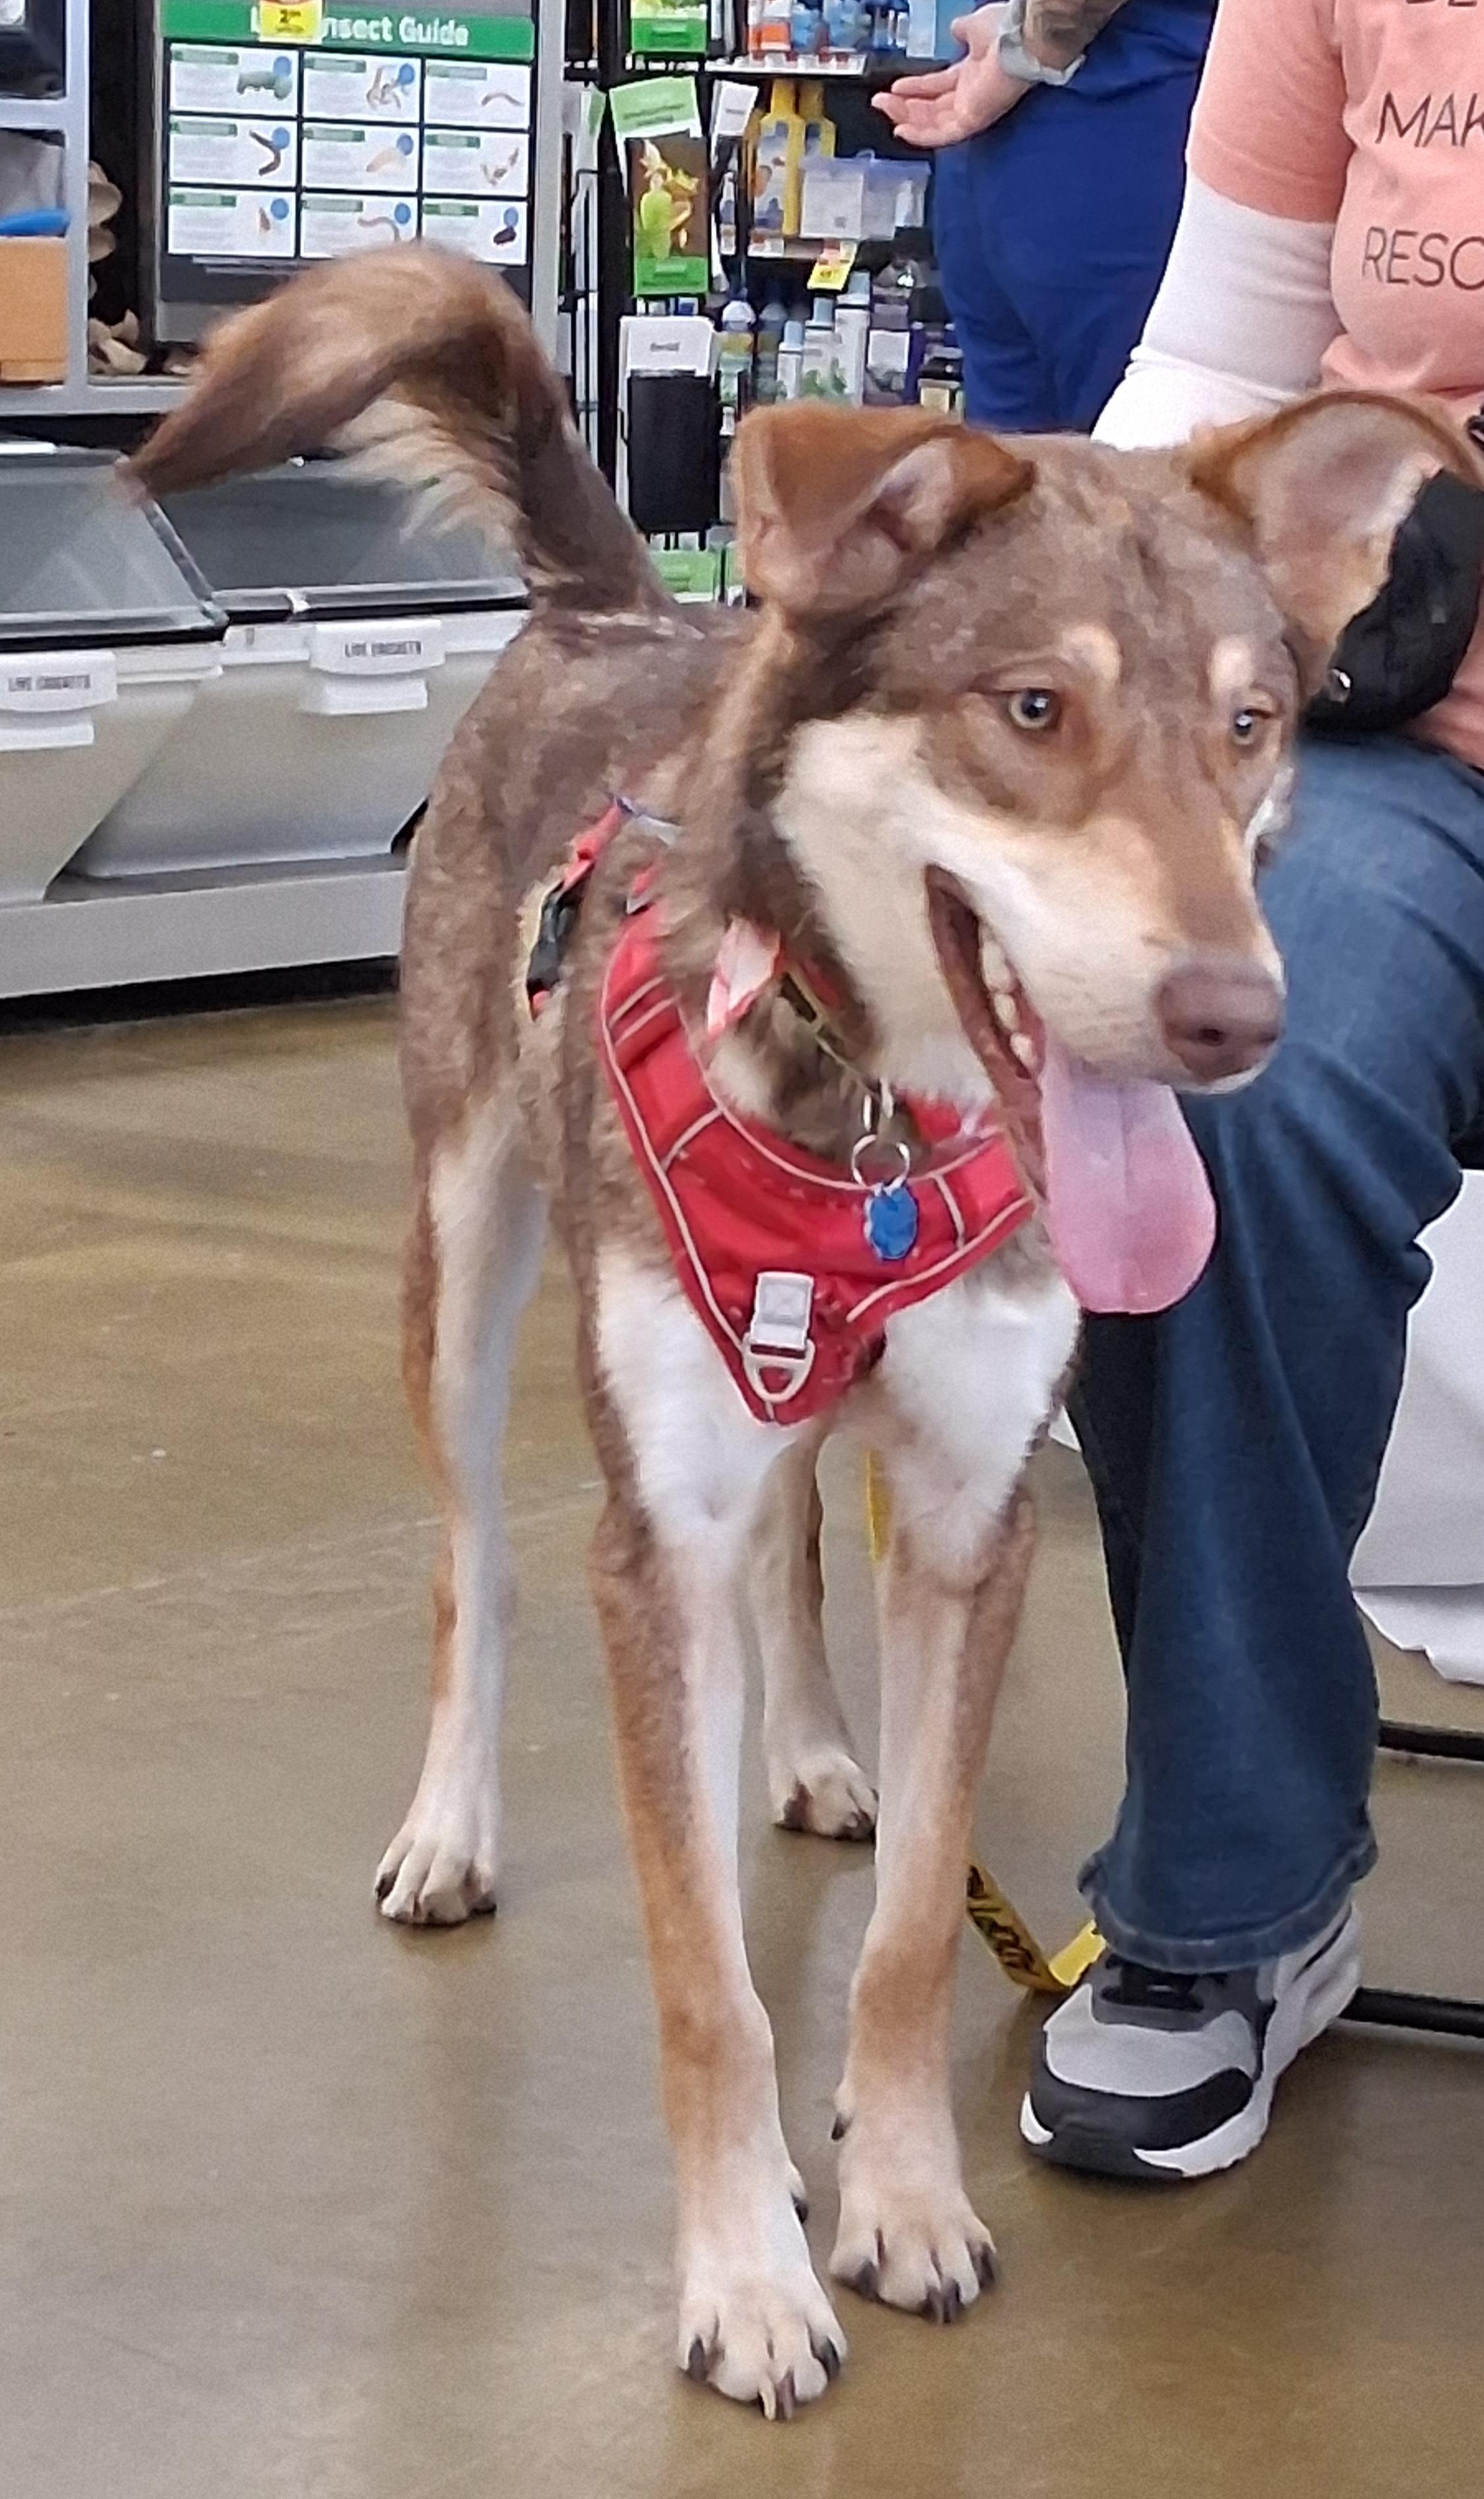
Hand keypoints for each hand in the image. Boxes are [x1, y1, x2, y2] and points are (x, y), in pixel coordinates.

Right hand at [872, 7, 1028, 149]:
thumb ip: (962, 30)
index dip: (914, 88)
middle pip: (930, 109)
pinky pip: (942, 135)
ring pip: (932, 124)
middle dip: (903, 106)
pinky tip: (901, 129)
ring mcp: (971, 110)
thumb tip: (955, 28)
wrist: (1022, 38)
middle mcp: (970, 96)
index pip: (936, 87)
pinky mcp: (972, 120)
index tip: (893, 88)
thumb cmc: (1006, 30)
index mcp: (971, 75)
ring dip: (906, 118)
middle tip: (880, 102)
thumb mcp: (975, 25)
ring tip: (884, 110)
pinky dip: (921, 135)